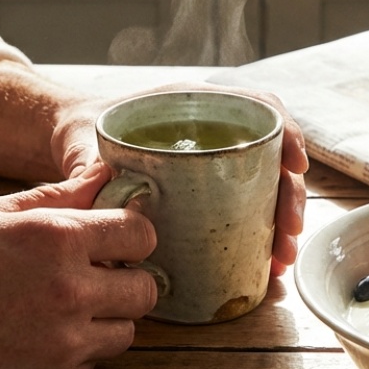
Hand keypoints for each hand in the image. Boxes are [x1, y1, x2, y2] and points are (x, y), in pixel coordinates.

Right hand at [0, 165, 156, 368]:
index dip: (132, 235)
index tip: (117, 239)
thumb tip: (104, 176)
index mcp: (57, 241)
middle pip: (145, 290)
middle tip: (93, 277)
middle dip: (125, 280)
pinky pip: (89, 367)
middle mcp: (69, 294)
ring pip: (124, 333)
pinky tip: (31, 339)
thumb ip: (56, 197)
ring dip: (104, 320)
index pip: (141, 235)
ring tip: (58, 309)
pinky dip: (73, 354)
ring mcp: (62, 347)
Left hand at [50, 81, 309, 275]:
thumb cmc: (82, 132)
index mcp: (192, 105)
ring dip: (281, 221)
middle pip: (270, 155)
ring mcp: (214, 161)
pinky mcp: (209, 191)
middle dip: (289, 194)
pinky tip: (267, 264)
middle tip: (289, 233)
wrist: (72, 142)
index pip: (257, 107)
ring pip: (266, 185)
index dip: (285, 133)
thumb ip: (87, 168)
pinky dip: (262, 233)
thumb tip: (98, 195)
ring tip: (281, 258)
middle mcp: (212, 131)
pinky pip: (247, 207)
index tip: (296, 165)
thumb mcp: (84, 144)